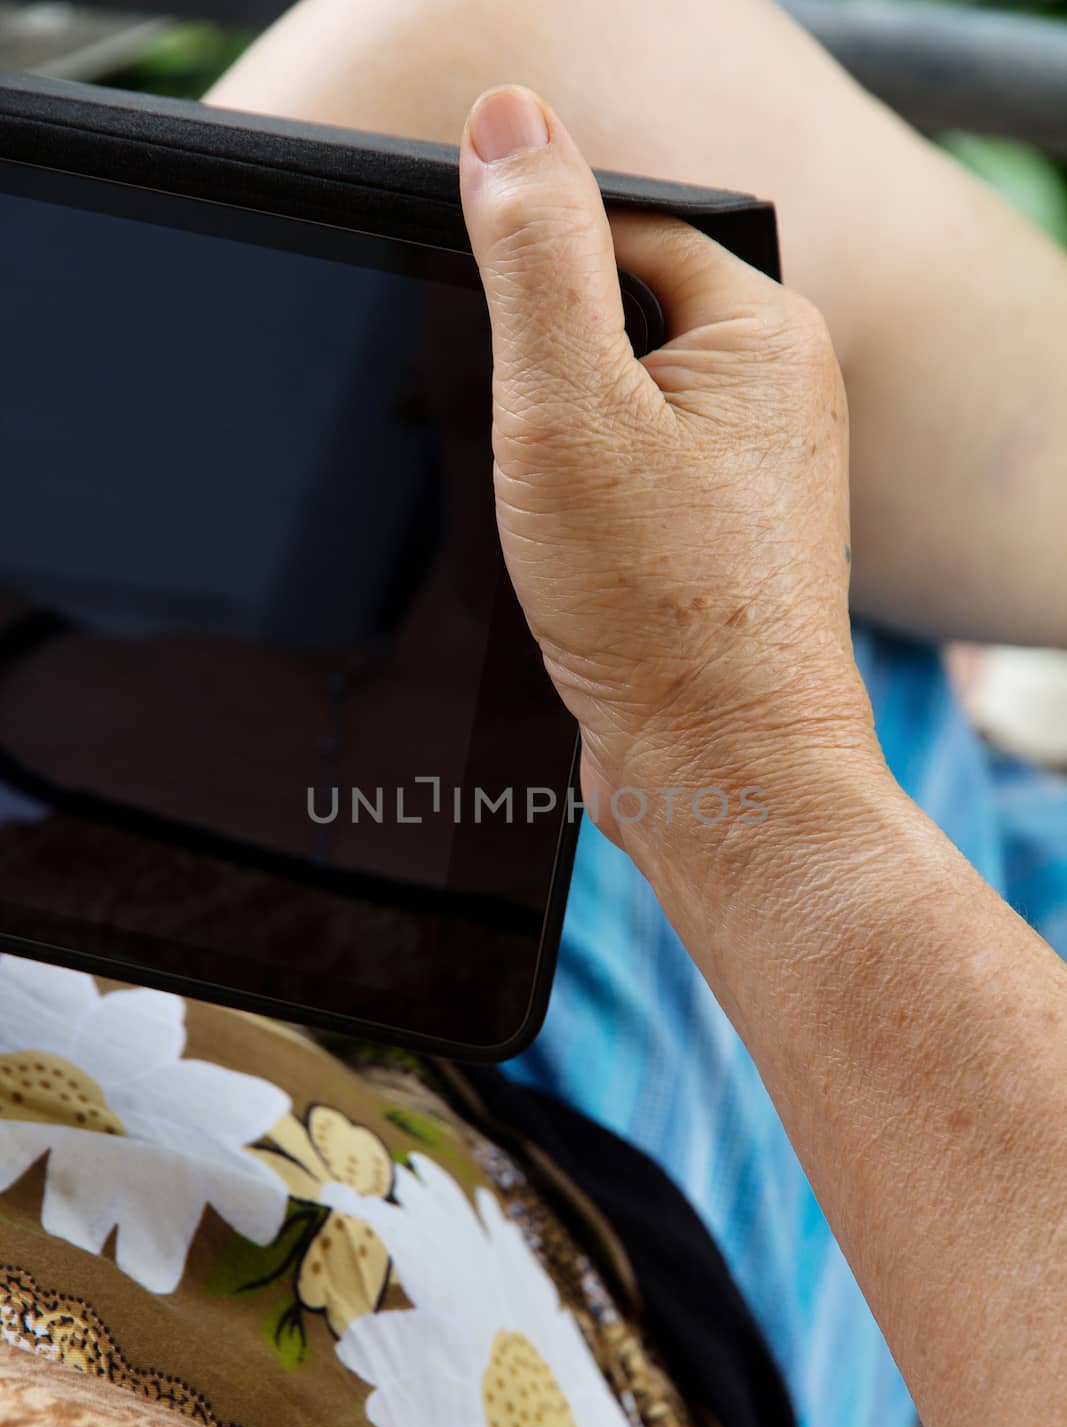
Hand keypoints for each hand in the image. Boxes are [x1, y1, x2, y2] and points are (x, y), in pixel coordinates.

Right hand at [459, 85, 879, 846]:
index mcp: (763, 333)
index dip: (533, 286)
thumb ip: (536, 258)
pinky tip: (571, 561)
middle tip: (526, 460)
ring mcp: (749, 473)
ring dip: (552, 454)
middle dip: (540, 382)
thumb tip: (508, 125)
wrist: (718, 771)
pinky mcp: (714, 540)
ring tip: (559, 525)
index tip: (492, 362)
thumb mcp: (568, 408)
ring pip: (609, 412)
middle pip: (611, 324)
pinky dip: (578, 510)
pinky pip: (623, 482)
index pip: (620, 231)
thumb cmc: (658, 610)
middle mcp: (775, 394)